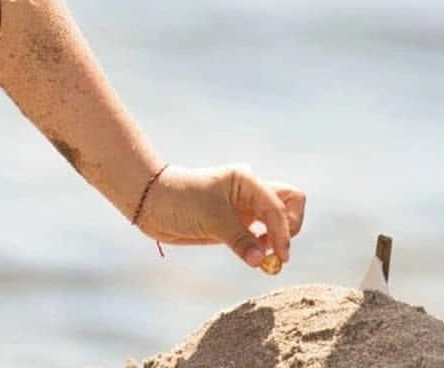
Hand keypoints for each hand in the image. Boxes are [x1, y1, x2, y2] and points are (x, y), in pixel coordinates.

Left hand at [134, 163, 305, 269]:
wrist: (154, 203)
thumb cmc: (181, 201)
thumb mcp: (211, 219)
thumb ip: (239, 239)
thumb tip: (262, 261)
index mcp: (248, 180)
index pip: (278, 206)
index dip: (283, 232)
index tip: (280, 257)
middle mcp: (251, 191)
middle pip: (289, 203)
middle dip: (289, 227)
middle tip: (276, 251)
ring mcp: (245, 206)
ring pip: (277, 217)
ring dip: (278, 237)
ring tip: (264, 257)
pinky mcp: (237, 222)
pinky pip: (261, 232)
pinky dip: (265, 245)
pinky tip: (256, 256)